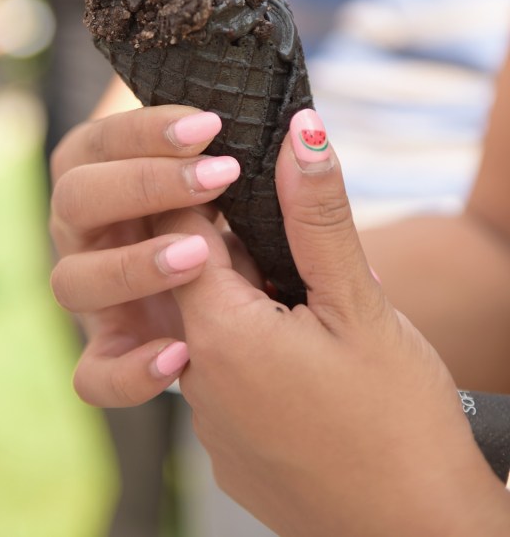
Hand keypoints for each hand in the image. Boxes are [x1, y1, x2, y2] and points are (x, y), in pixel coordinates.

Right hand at [49, 105, 257, 406]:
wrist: (281, 350)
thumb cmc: (270, 256)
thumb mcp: (271, 219)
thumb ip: (280, 183)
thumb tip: (305, 127)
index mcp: (123, 184)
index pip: (102, 143)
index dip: (145, 129)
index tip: (211, 126)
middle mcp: (99, 237)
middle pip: (73, 198)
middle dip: (140, 183)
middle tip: (216, 179)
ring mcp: (102, 302)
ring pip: (70, 280)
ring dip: (129, 264)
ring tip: (197, 259)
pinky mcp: (113, 361)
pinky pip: (92, 375)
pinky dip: (127, 369)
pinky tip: (180, 356)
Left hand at [174, 110, 509, 536]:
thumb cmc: (398, 423)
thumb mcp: (361, 306)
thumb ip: (319, 217)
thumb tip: (298, 133)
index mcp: (218, 333)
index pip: (182, 229)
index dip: (206, 183)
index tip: (230, 152)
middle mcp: (195, 377)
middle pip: (189, 274)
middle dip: (227, 236)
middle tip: (275, 213)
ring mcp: (209, 420)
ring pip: (207, 323)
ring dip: (241, 291)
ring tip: (300, 282)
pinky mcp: (230, 448)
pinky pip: (222, 371)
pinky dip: (249, 341)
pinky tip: (302, 341)